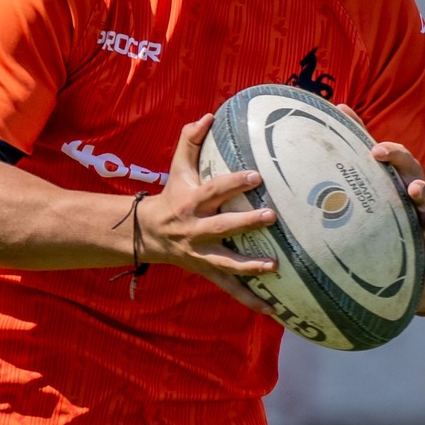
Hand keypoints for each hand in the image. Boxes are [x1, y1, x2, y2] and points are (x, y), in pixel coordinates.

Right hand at [139, 115, 278, 310]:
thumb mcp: (176, 167)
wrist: (149, 234)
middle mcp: (196, 230)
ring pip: (227, 263)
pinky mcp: (209, 272)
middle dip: (247, 223)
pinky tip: (273, 310)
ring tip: (275, 267)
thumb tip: (208, 115)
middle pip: (223, 227)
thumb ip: (190, 140)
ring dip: (250, 266)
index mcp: (191, 202)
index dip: (233, 183)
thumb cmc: (172, 195)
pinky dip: (251, 300)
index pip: (214, 191)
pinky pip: (231, 288)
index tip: (256, 176)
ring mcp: (202, 254)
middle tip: (272, 218)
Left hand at [370, 140, 424, 298]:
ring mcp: (423, 219)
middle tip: (411, 188)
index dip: (391, 153)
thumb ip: (357, 135)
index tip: (375, 151)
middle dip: (418, 186)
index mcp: (401, 173)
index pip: (401, 158)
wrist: (411, 217)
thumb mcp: (371, 163)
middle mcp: (416, 194)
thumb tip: (337, 105)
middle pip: (421, 186)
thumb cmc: (383, 186)